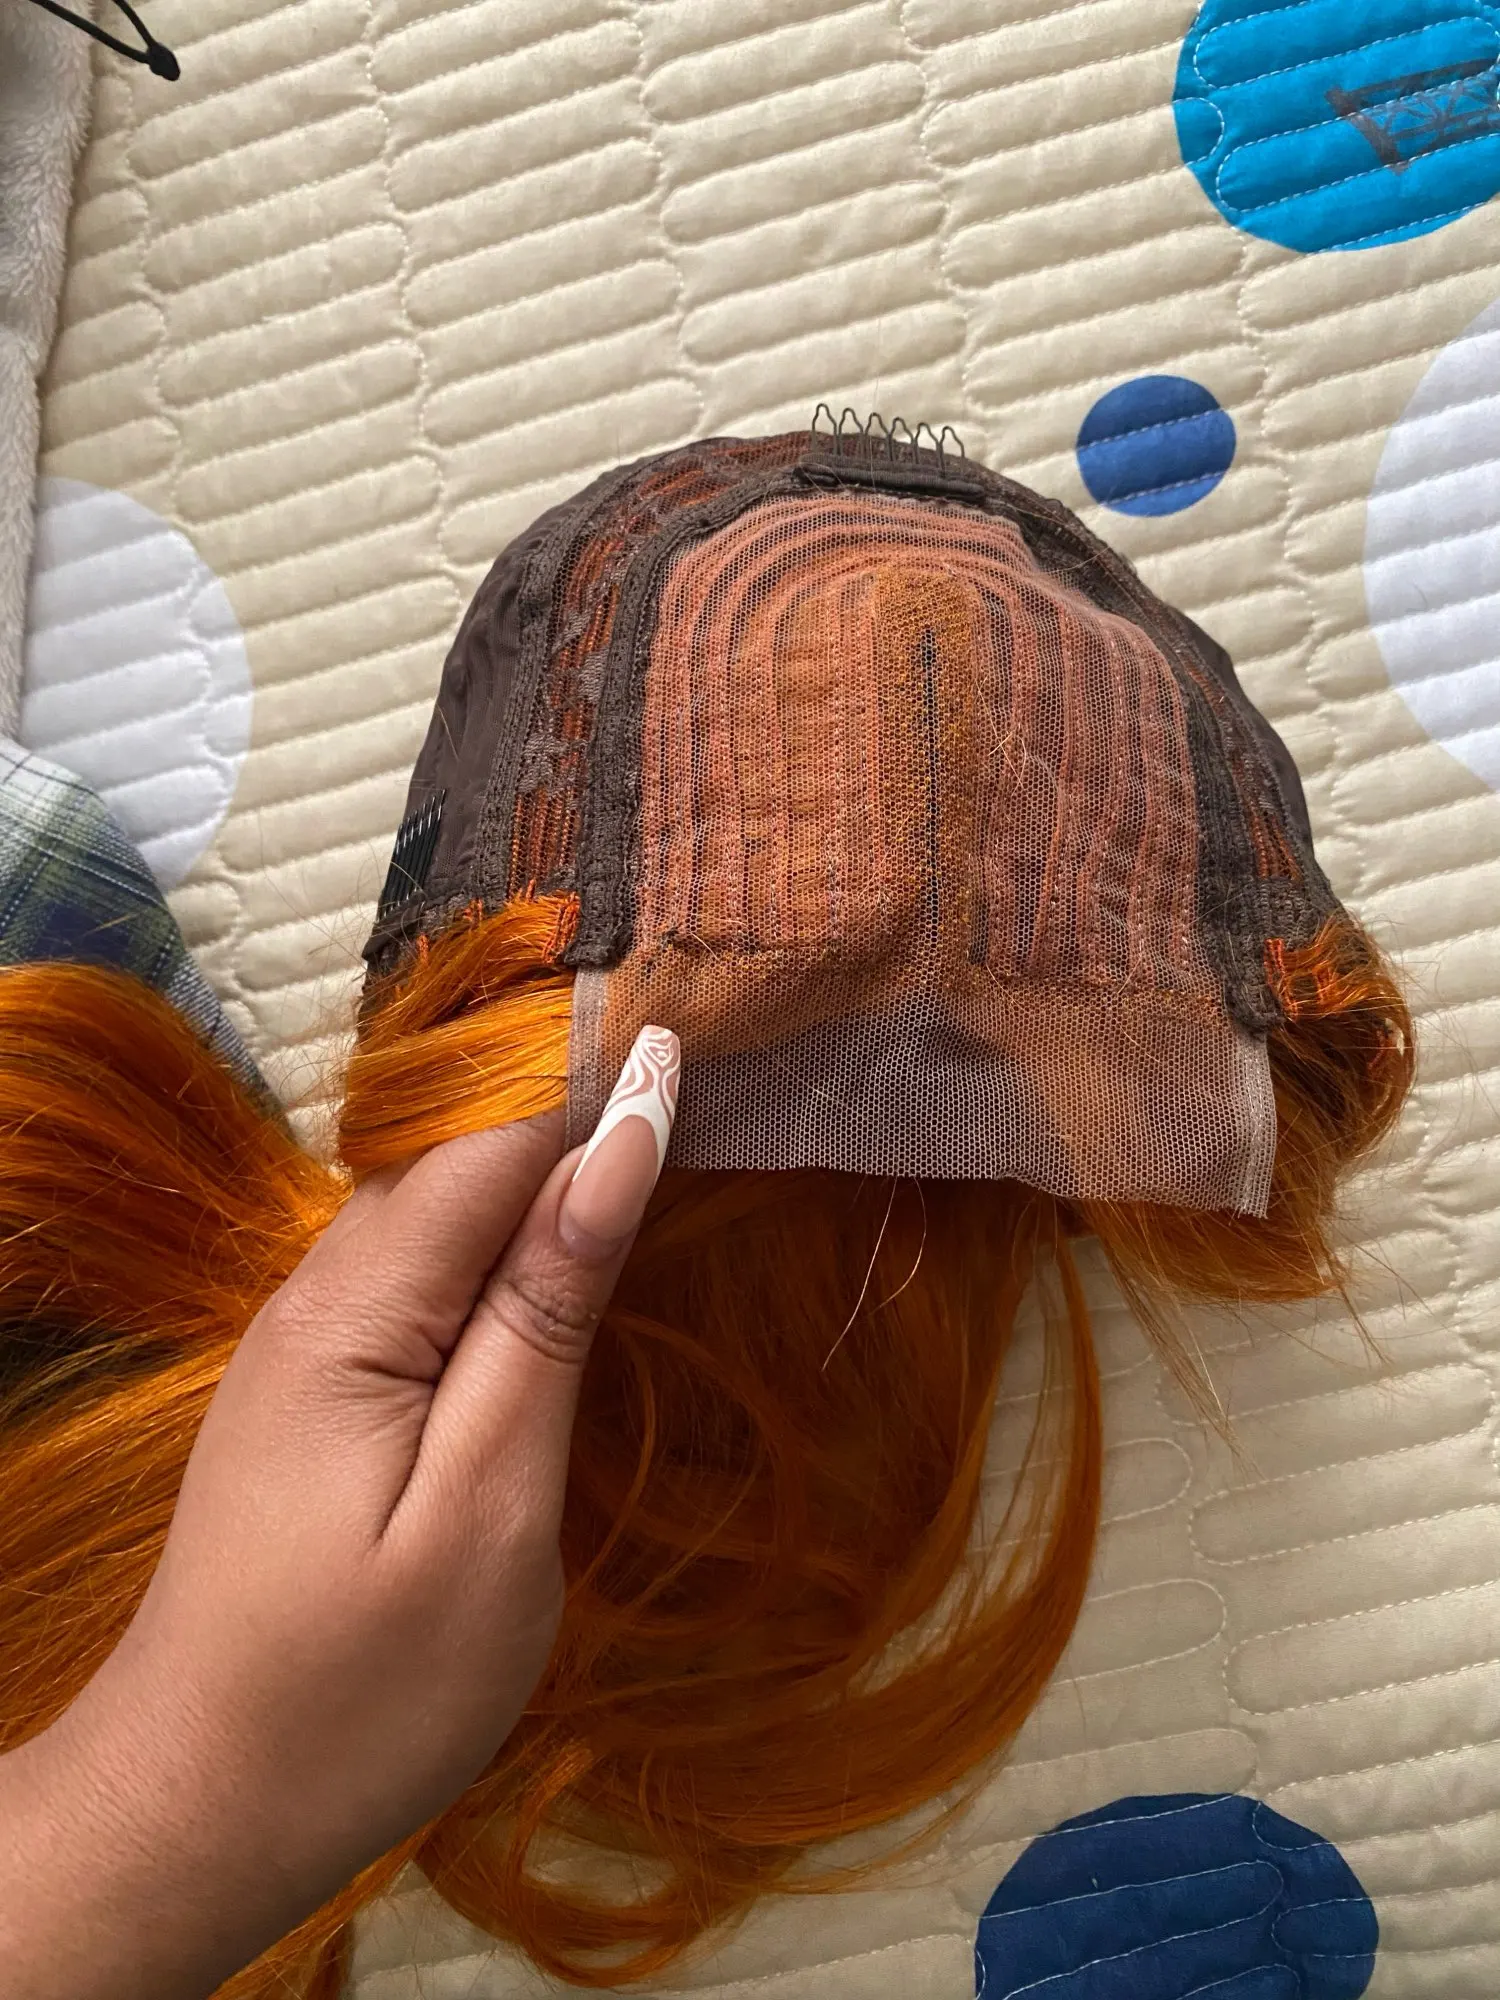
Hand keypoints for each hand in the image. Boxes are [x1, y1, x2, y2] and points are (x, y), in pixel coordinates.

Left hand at [0, 1025, 680, 1999]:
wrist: (200, 1811)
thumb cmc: (363, 1688)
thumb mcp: (487, 1506)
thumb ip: (545, 1319)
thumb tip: (616, 1150)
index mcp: (354, 1312)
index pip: (495, 1149)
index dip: (604, 1106)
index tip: (716, 1073)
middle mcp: (312, 1299)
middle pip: (460, 1171)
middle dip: (575, 1143)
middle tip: (709, 1127)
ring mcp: (302, 1348)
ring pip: (436, 1224)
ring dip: (539, 1205)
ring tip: (655, 1192)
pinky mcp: (309, 1397)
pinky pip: (413, 1285)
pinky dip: (495, 1270)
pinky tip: (551, 1296)